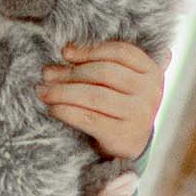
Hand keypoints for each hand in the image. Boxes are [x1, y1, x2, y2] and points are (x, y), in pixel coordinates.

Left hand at [38, 40, 163, 159]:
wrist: (133, 144)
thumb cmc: (121, 106)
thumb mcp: (121, 82)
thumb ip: (100, 63)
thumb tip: (66, 51)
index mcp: (151, 72)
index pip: (119, 52)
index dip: (89, 50)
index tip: (65, 53)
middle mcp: (149, 92)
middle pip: (104, 72)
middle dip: (71, 72)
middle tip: (48, 74)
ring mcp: (139, 115)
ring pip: (94, 95)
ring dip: (63, 92)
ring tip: (44, 91)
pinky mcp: (123, 135)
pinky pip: (88, 118)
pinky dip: (67, 111)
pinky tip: (54, 108)